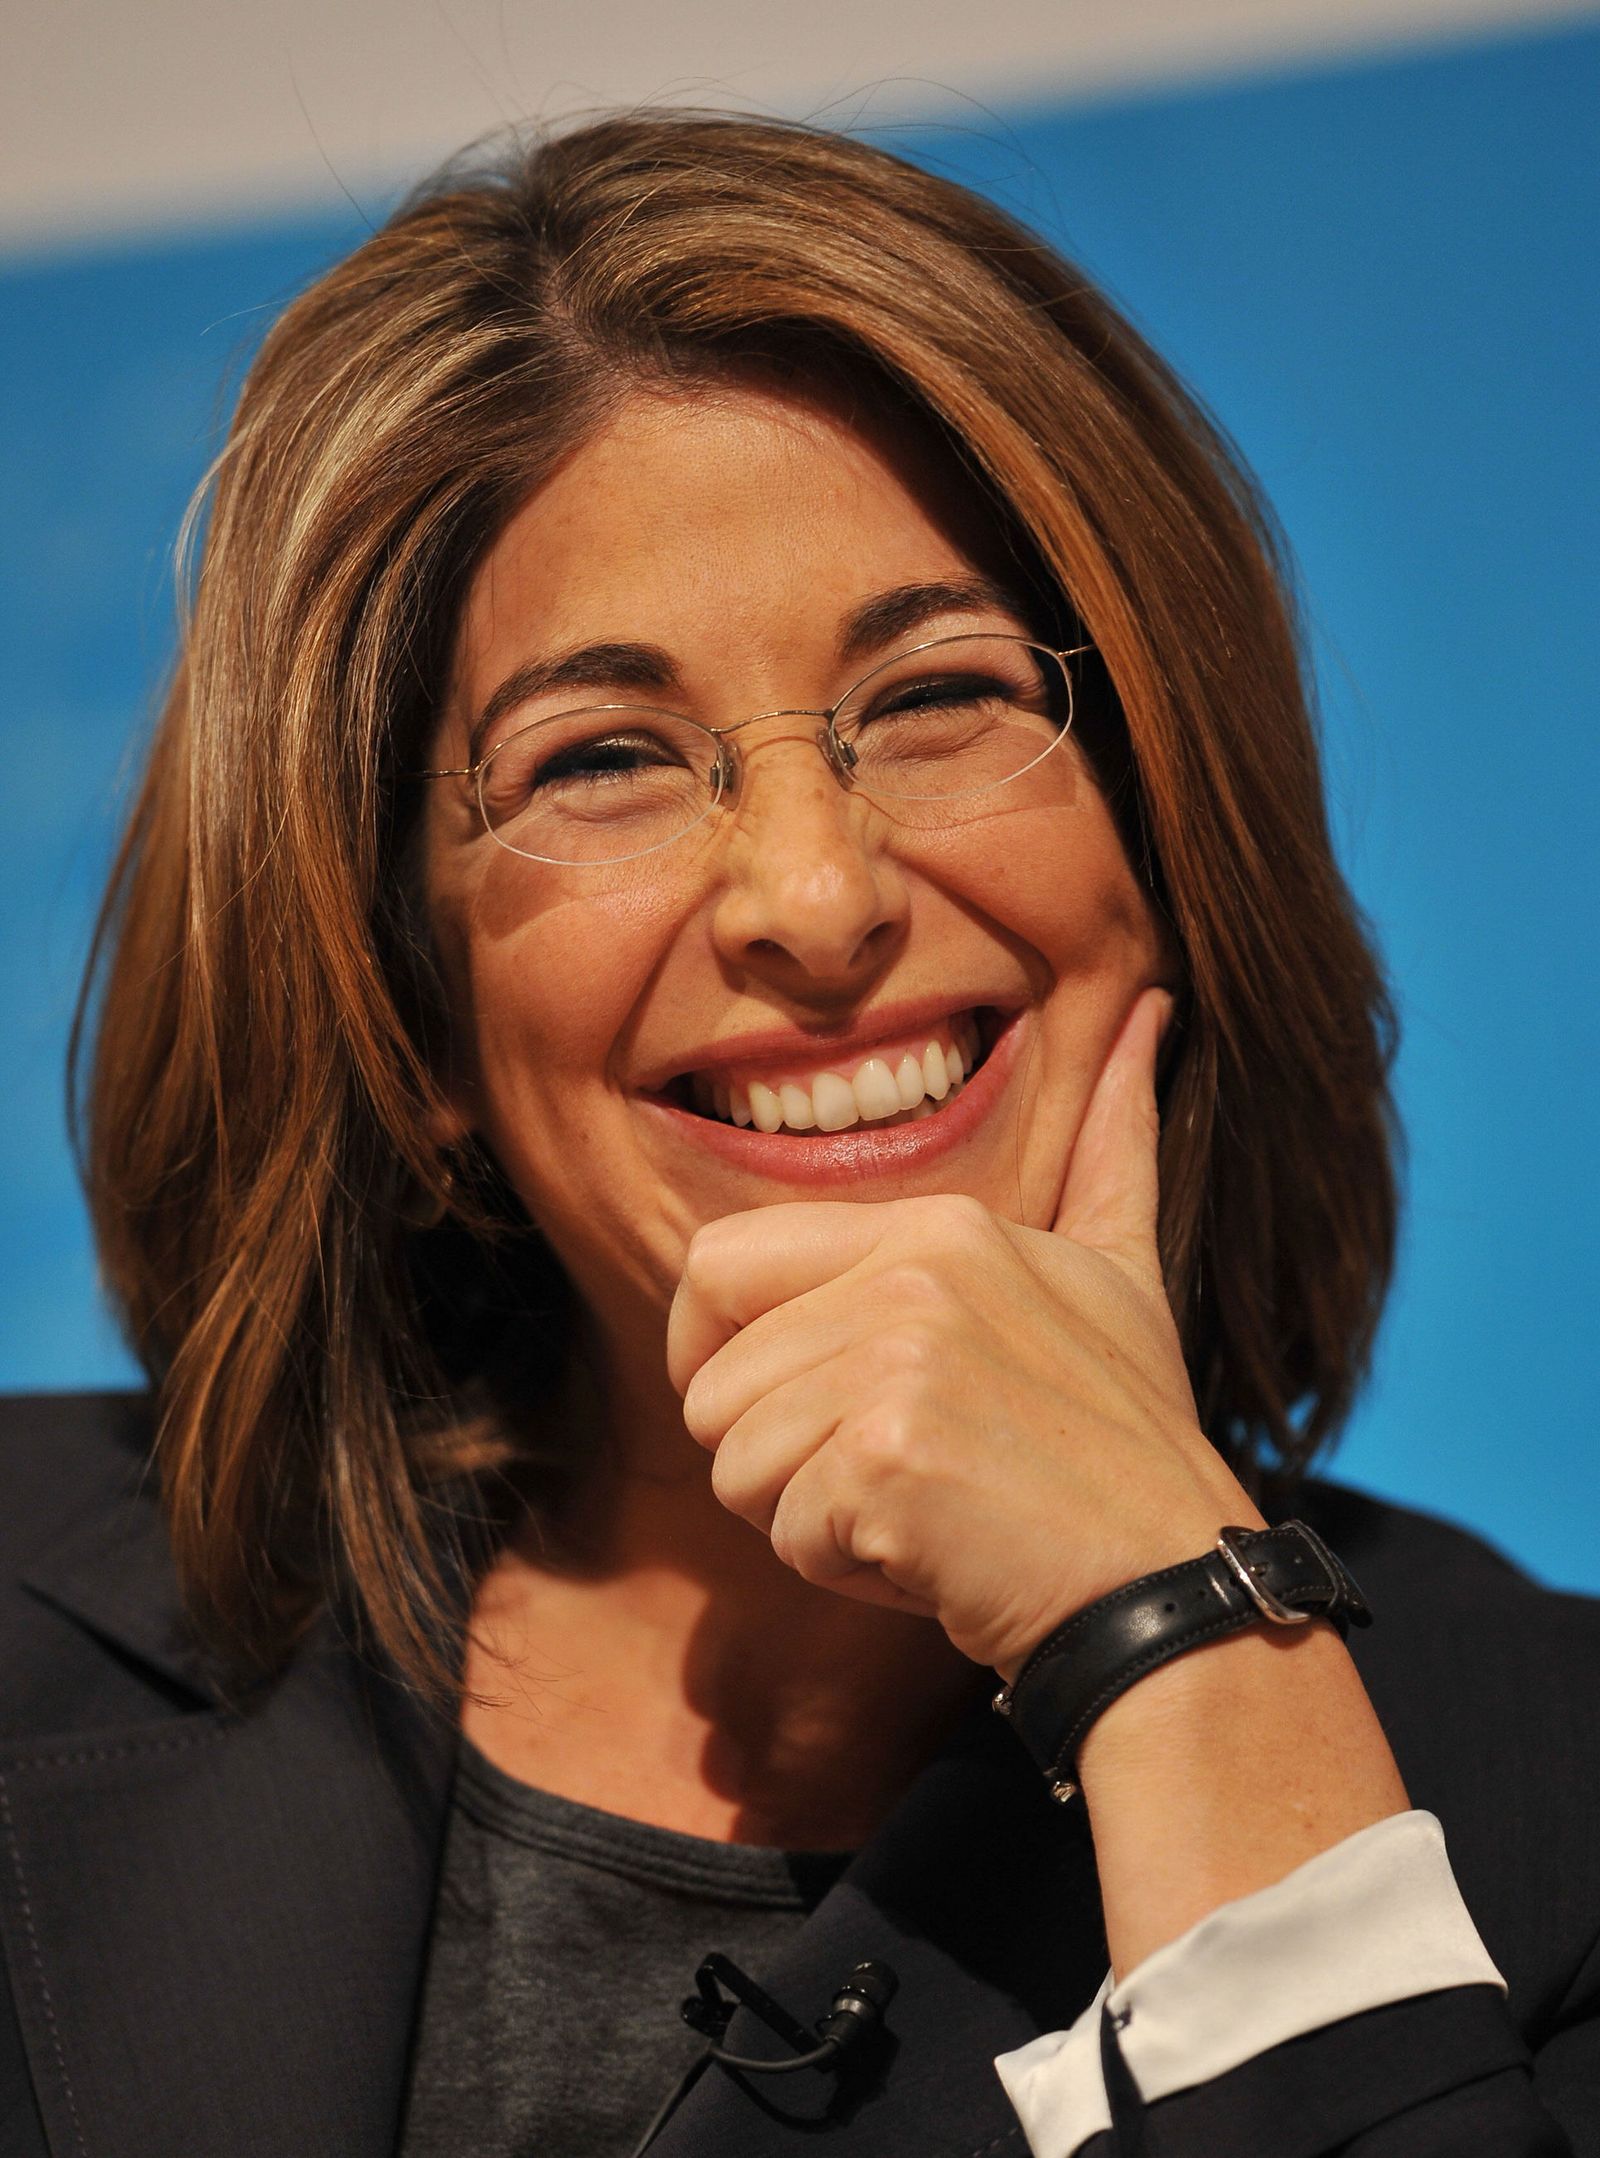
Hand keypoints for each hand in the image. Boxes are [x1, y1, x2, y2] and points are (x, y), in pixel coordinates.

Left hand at [667, 988, 1263, 1677]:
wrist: (1171, 1584)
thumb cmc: (1125, 1444)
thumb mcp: (1118, 1274)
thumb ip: (1111, 1150)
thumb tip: (1148, 1008)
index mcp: (937, 1226)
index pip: (716, 1264)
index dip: (722, 1352)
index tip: (798, 1407)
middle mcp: (911, 1273)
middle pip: (708, 1379)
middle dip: (768, 1452)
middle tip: (879, 1473)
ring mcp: (899, 1359)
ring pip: (733, 1461)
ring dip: (807, 1517)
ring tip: (920, 1510)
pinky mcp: (888, 1455)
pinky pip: (784, 1529)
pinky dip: (845, 1567)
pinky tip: (934, 1553)